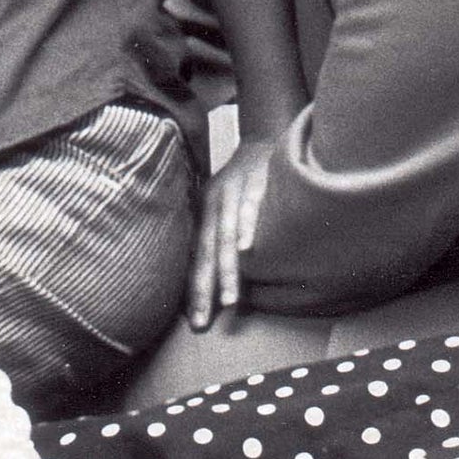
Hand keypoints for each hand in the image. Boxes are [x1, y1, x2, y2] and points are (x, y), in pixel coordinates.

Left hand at [187, 139, 269, 329]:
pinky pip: (251, 206)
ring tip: (229, 299)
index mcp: (204, 214)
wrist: (264, 138)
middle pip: (205, 252)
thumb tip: (209, 273)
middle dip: (204, 288)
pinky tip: (247, 248)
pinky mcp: (255, 181)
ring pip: (225, 236)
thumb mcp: (221, 203)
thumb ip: (215, 234)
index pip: (195, 257)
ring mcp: (233, 192)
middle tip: (203, 321)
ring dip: (227, 268)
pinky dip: (248, 227)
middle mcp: (213, 205)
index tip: (195, 321)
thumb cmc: (242, 180)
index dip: (195, 289)